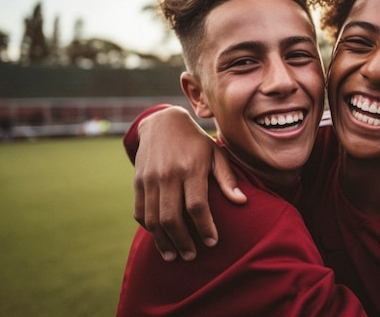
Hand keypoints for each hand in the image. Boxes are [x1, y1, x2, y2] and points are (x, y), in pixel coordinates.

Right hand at [133, 106, 246, 260]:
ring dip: (163, 242)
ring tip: (174, 256)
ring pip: (153, 219)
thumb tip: (242, 201)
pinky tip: (160, 238)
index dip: (204, 227)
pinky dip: (149, 228)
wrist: (163, 123)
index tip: (212, 242)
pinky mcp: (137, 181)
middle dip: (183, 242)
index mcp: (191, 168)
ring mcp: (149, 179)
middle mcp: (168, 174)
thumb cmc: (196, 142)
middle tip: (192, 256)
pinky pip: (140, 212)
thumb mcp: (216, 153)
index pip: (196, 206)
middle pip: (172, 218)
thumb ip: (227, 178)